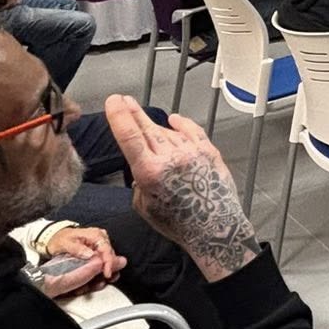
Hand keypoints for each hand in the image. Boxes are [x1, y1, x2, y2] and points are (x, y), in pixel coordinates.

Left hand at [44, 225, 125, 285]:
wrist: (57, 238)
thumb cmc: (61, 239)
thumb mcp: (65, 243)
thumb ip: (77, 248)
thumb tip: (90, 254)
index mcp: (95, 235)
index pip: (107, 250)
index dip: (108, 262)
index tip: (107, 273)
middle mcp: (101, 239)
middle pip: (110, 257)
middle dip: (106, 270)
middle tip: (99, 282)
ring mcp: (101, 246)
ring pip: (108, 262)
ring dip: (103, 273)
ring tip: (96, 283)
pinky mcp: (99, 252)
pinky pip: (103, 263)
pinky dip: (99, 272)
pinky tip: (94, 280)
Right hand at [104, 96, 258, 283]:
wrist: (215, 228)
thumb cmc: (177, 223)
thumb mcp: (144, 206)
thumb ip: (139, 181)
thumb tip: (142, 165)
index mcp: (150, 173)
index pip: (130, 136)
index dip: (120, 116)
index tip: (113, 101)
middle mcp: (170, 157)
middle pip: (146, 128)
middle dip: (133, 112)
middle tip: (124, 100)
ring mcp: (191, 152)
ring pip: (167, 131)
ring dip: (156, 126)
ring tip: (146, 123)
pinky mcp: (209, 151)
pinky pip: (192, 130)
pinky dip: (182, 124)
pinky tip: (174, 119)